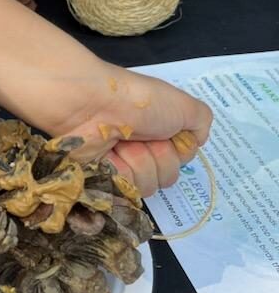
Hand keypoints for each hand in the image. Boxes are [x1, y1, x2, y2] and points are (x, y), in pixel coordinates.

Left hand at [40, 64, 212, 196]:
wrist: (91, 106)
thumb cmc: (138, 101)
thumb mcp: (183, 104)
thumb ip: (201, 122)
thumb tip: (195, 141)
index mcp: (158, 127)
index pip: (183, 156)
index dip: (180, 148)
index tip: (169, 132)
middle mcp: (141, 146)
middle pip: (169, 174)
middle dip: (161, 156)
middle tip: (143, 136)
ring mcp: (122, 163)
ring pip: (150, 184)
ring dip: (140, 162)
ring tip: (122, 142)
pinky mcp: (104, 179)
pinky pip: (128, 191)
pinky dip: (122, 171)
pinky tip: (109, 154)